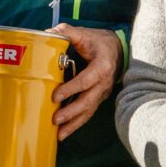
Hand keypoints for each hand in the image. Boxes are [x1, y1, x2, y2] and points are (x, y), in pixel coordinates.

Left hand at [52, 24, 121, 140]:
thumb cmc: (99, 42)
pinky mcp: (97, 99)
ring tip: (59, 134)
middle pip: (88, 101)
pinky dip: (76, 124)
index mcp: (102, 67)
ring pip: (88, 111)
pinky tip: (63, 133)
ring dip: (74, 124)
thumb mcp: (86, 34)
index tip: (56, 96)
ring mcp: (101, 93)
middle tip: (55, 119)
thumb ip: (67, 32)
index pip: (87, 80)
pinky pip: (87, 113)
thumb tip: (47, 34)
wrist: (118, 50)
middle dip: (72, 112)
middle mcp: (104, 83)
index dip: (72, 89)